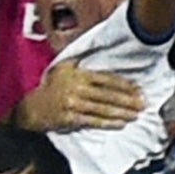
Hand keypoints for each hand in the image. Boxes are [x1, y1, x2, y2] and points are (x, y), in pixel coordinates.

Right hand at [14, 64, 142, 131]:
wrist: (32, 108)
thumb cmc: (51, 87)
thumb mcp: (64, 67)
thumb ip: (81, 60)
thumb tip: (101, 49)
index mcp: (78, 74)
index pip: (107, 79)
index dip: (124, 85)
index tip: (138, 90)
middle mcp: (76, 88)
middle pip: (108, 95)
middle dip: (128, 101)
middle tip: (142, 105)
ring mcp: (73, 104)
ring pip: (102, 108)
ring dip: (121, 113)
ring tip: (135, 115)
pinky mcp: (70, 118)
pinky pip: (93, 121)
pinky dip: (108, 123)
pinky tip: (120, 124)